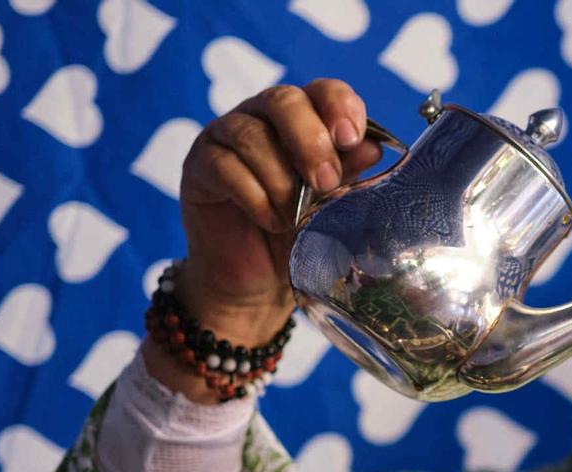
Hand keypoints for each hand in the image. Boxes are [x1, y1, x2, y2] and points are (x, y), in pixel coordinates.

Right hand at [178, 79, 382, 340]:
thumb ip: (347, 174)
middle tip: (325, 182)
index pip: (322, 91)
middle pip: (283, 101)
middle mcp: (262, 117)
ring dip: (280, 181)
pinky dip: (254, 197)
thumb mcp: (332, 206)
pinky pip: (224, 166)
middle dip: (310, 142)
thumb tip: (372, 147)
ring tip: (293, 218)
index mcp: (304, 119)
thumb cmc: (300, 236)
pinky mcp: (199, 165)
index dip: (339, 106)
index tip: (351, 138)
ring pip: (250, 135)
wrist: (260, 280)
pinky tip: (270, 221)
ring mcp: (225, 136)